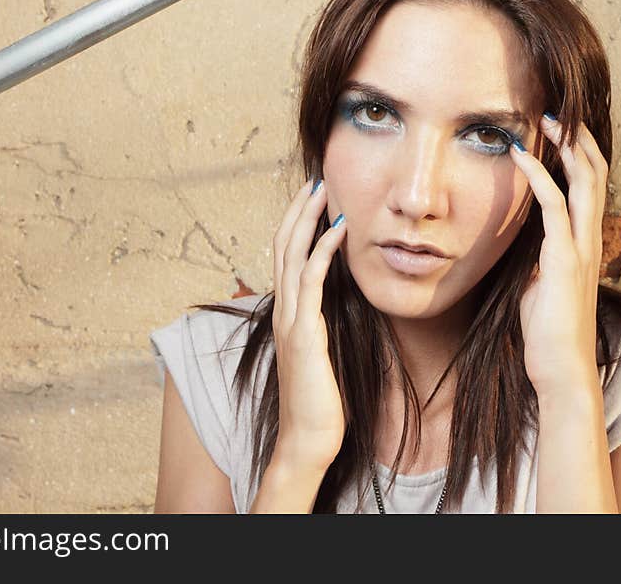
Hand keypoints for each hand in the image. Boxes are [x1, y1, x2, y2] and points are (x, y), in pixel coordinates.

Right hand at [271, 178, 347, 471]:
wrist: (307, 440)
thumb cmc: (319, 401)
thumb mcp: (320, 353)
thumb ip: (320, 325)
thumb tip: (332, 305)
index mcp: (287, 314)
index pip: (286, 257)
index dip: (296, 225)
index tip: (313, 200)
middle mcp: (283, 310)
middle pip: (283, 246)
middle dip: (298, 211)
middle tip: (314, 181)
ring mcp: (290, 320)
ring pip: (292, 256)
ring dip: (307, 220)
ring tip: (322, 191)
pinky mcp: (304, 333)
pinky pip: (312, 281)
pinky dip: (323, 251)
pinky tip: (338, 230)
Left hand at [509, 113, 608, 394]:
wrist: (560, 366)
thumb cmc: (547, 327)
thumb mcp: (540, 280)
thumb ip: (538, 255)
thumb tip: (521, 237)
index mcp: (584, 243)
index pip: (589, 187)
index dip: (579, 155)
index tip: (559, 130)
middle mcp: (589, 239)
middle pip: (595, 175)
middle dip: (578, 140)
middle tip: (557, 111)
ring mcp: (581, 248)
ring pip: (585, 183)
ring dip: (566, 148)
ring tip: (547, 120)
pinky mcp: (564, 259)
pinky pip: (555, 207)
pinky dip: (540, 177)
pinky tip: (523, 156)